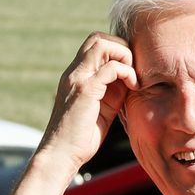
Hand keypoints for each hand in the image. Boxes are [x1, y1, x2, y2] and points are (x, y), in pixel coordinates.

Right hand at [37, 33, 135, 170]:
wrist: (60, 156)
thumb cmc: (80, 138)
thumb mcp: (102, 109)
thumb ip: (113, 92)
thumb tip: (131, 79)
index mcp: (77, 76)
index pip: (96, 45)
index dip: (117, 51)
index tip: (130, 71)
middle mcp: (74, 72)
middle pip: (98, 38)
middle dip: (122, 47)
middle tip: (133, 70)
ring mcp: (78, 79)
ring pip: (102, 44)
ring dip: (125, 55)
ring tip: (133, 78)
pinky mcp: (85, 90)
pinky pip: (111, 68)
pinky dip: (127, 72)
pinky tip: (133, 87)